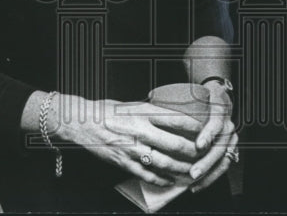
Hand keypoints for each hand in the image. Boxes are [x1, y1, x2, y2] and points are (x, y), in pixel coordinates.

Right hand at [53, 95, 202, 186]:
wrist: (82, 123)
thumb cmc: (106, 110)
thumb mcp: (131, 104)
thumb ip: (150, 111)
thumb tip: (169, 115)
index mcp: (144, 112)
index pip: (177, 120)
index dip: (195, 127)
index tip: (205, 130)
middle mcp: (141, 130)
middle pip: (176, 144)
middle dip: (194, 151)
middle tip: (204, 154)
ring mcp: (133, 148)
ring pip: (164, 162)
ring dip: (181, 168)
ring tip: (193, 171)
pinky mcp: (124, 162)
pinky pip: (147, 174)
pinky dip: (161, 179)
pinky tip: (170, 181)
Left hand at [188, 81, 236, 191]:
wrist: (220, 100)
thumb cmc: (202, 99)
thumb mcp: (195, 95)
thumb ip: (177, 100)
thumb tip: (150, 98)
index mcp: (219, 110)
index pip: (216, 123)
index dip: (208, 135)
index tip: (198, 145)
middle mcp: (227, 125)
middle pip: (220, 147)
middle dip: (206, 162)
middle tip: (193, 173)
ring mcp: (231, 139)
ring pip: (223, 160)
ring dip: (208, 174)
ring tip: (193, 182)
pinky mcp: (231, 149)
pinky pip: (223, 166)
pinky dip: (212, 177)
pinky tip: (199, 184)